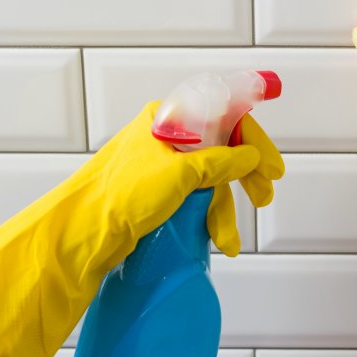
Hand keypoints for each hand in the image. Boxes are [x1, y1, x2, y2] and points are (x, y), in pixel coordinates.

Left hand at [0, 101, 283, 356]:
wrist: (84, 235)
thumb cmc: (122, 197)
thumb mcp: (182, 174)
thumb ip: (223, 162)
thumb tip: (252, 158)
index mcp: (166, 119)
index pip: (224, 116)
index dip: (253, 140)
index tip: (273, 167)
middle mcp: (164, 138)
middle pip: (221, 150)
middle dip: (243, 178)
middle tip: (264, 198)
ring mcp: (159, 167)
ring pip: (209, 181)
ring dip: (224, 209)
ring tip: (226, 240)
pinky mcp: (155, 195)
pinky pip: (194, 200)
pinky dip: (208, 217)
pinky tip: (215, 238)